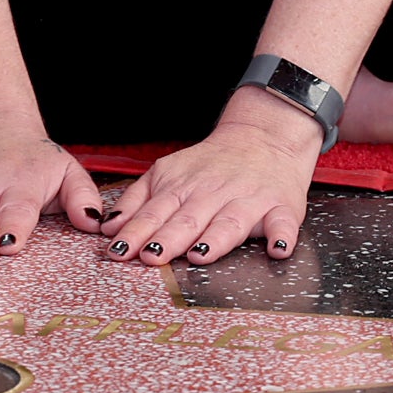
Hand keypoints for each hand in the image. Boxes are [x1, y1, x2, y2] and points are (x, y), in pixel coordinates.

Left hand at [101, 91, 321, 264]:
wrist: (264, 136)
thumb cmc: (212, 164)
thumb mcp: (168, 172)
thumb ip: (138, 200)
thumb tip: (109, 227)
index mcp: (183, 187)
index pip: (155, 212)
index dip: (136, 232)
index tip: (119, 250)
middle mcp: (214, 194)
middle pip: (188, 219)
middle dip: (168, 238)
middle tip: (150, 256)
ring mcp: (249, 201)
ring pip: (230, 223)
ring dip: (216, 239)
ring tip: (200, 254)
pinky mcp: (281, 208)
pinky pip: (283, 224)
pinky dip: (282, 236)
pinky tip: (277, 249)